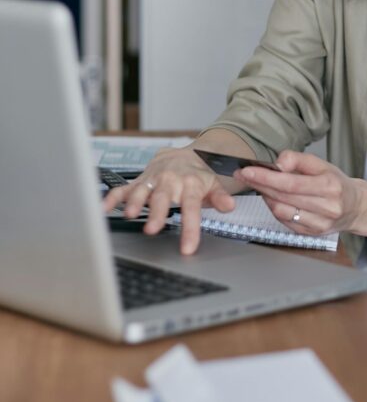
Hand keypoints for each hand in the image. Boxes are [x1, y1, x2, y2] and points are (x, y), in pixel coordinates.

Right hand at [102, 146, 235, 254]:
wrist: (185, 154)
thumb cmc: (199, 175)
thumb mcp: (214, 184)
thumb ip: (219, 197)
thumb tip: (229, 206)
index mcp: (190, 185)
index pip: (191, 208)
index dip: (190, 229)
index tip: (187, 248)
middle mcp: (169, 181)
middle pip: (162, 198)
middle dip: (156, 214)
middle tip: (152, 229)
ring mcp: (152, 180)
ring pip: (141, 191)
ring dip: (134, 202)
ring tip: (129, 214)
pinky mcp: (139, 181)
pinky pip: (123, 188)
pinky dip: (112, 197)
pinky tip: (103, 208)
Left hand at [234, 150, 366, 236]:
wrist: (356, 207)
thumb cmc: (337, 183)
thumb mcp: (322, 164)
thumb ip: (298, 159)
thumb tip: (278, 163)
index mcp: (330, 186)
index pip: (291, 183)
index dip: (267, 178)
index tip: (248, 171)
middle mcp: (326, 208)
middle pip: (284, 197)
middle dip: (260, 185)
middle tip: (245, 175)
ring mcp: (319, 224)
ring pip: (282, 211)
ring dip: (266, 197)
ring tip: (260, 185)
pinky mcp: (312, 234)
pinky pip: (285, 221)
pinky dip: (275, 209)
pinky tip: (273, 199)